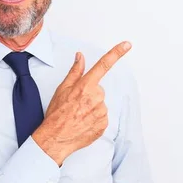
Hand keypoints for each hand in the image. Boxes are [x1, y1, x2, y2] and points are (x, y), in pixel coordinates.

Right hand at [32, 41, 131, 165]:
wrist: (56, 138)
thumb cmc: (57, 113)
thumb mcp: (62, 89)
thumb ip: (75, 71)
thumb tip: (81, 56)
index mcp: (86, 86)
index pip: (103, 65)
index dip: (116, 53)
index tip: (127, 44)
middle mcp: (96, 97)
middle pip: (98, 90)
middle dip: (89, 94)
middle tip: (76, 104)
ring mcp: (102, 111)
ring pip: (100, 104)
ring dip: (92, 108)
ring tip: (78, 115)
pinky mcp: (104, 124)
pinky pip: (102, 117)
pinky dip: (94, 119)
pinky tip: (83, 123)